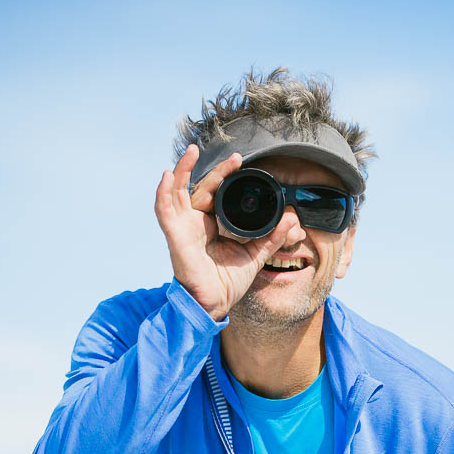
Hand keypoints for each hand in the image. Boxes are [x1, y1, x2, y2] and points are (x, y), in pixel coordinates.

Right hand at [155, 143, 303, 320]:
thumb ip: (272, 236)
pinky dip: (163, 193)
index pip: (217, 193)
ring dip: (182, 170)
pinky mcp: (175, 235)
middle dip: (215, 170)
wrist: (215, 303)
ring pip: (178, 192)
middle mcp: (195, 222)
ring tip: (191, 151)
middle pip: (201, 188)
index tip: (241, 162)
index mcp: (211, 224)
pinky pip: (164, 210)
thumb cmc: (228, 282)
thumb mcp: (255, 255)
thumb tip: (291, 218)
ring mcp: (183, 227)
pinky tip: (165, 176)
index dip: (226, 176)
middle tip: (235, 157)